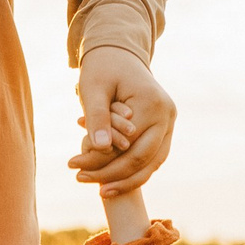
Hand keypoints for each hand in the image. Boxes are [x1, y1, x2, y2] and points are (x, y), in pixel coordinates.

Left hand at [68, 46, 176, 196]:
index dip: (101, 162)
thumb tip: (100, 149)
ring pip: (151, 164)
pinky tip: (112, 180)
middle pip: (142, 159)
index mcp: (152, 104)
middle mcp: (167, 116)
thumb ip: (98, 117)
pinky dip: (134, 171)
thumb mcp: (93, 89)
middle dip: (112, 175)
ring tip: (98, 189)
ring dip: (125, 179)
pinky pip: (153, 158)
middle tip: (81, 180)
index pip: (127, 146)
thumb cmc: (103, 68)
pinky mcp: (165, 129)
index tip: (74, 167)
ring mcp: (170, 123)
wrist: (120, 55)